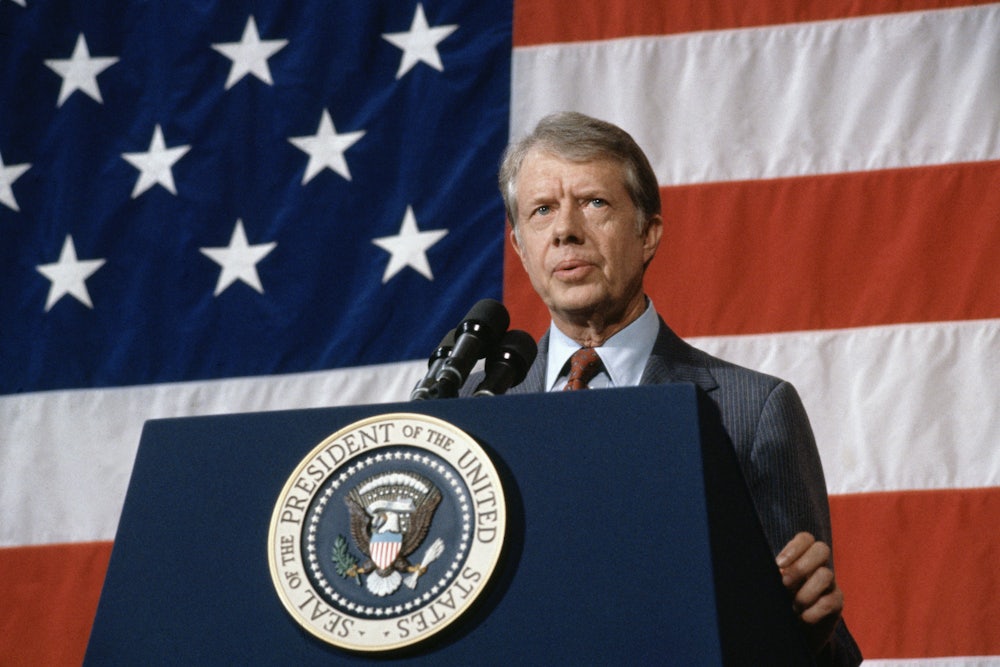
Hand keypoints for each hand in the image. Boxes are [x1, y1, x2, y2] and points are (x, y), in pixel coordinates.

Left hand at [776, 532, 843, 653]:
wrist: (795, 628)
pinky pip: (830, 601)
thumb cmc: (780, 599)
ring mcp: (830, 583)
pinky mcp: (836, 603)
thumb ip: (772, 574)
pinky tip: (803, 618)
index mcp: (802, 557)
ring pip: (827, 574)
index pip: (805, 539)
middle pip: (822, 549)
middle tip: (785, 583)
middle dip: (801, 566)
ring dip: (806, 592)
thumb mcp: (774, 584)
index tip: (779, 564)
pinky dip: (814, 611)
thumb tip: (773, 571)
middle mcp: (819, 566)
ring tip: (793, 606)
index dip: (794, 548)